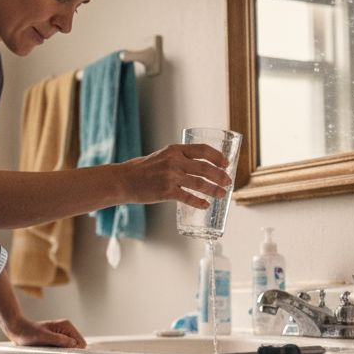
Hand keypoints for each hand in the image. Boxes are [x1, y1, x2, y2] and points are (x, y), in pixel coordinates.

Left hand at [4, 317, 86, 347]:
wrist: (17, 330)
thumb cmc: (28, 333)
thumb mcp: (43, 337)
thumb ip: (59, 340)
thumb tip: (74, 344)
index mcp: (66, 326)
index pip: (81, 343)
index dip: (75, 351)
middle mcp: (66, 329)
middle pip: (77, 346)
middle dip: (70, 352)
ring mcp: (62, 334)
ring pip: (71, 348)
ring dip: (64, 353)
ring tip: (52, 353)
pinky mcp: (57, 339)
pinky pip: (64, 349)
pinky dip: (59, 353)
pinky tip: (50, 353)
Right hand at [116, 143, 233, 208]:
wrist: (124, 180)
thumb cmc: (142, 169)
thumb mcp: (162, 156)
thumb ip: (178, 158)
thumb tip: (198, 165)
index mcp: (174, 149)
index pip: (202, 150)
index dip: (217, 157)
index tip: (226, 164)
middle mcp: (174, 161)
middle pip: (205, 168)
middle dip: (220, 176)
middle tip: (228, 182)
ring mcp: (170, 176)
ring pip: (200, 184)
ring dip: (214, 190)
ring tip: (223, 194)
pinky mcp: (166, 192)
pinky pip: (188, 197)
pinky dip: (199, 202)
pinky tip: (205, 205)